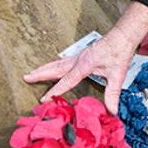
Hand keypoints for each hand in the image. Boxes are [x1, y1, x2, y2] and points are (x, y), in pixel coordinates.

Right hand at [22, 1, 147, 114]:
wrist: (121, 37)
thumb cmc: (119, 53)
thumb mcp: (118, 75)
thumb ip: (112, 94)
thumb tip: (112, 110)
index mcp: (85, 64)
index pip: (66, 80)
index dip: (55, 91)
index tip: (44, 99)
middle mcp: (78, 59)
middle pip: (55, 69)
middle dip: (40, 74)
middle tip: (26, 78)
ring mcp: (78, 56)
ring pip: (56, 64)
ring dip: (44, 69)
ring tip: (31, 73)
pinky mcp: (81, 55)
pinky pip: (62, 61)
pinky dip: (52, 66)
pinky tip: (50, 68)